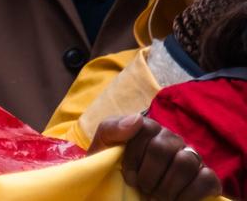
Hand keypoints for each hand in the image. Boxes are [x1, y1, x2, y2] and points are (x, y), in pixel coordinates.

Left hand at [92, 115, 219, 199]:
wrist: (122, 188)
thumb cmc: (115, 167)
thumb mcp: (105, 146)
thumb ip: (112, 129)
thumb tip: (137, 119)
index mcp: (150, 129)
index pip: (145, 129)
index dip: (134, 156)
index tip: (128, 178)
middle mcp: (173, 140)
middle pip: (163, 149)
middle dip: (149, 175)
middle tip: (144, 190)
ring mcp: (192, 157)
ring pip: (185, 163)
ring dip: (167, 187)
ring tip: (157, 198)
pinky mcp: (207, 177)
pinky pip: (207, 179)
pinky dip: (190, 194)